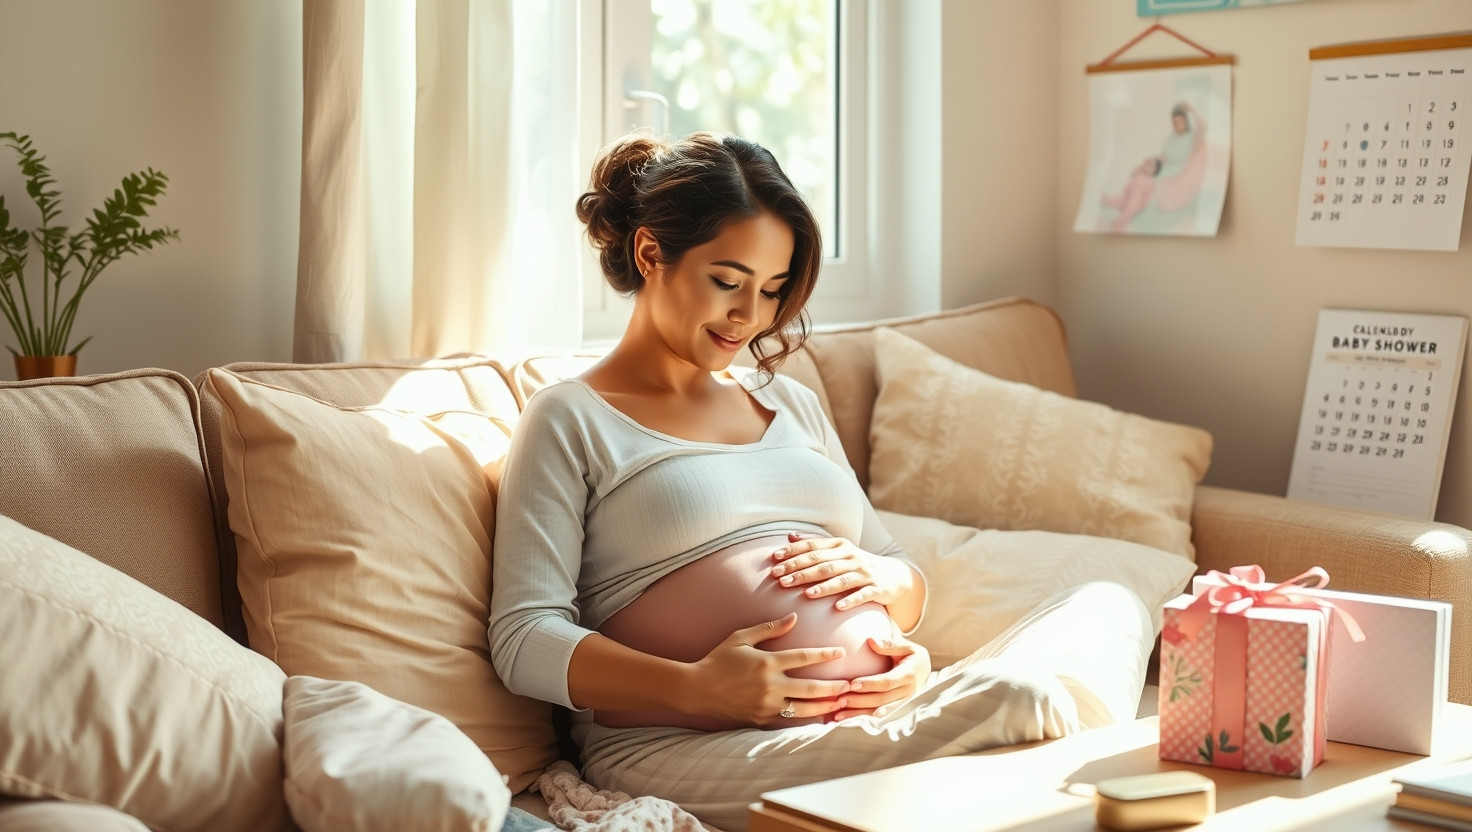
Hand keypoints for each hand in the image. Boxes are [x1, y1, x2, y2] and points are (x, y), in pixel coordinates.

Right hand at [687, 613, 852, 727]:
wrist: (697, 690)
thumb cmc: (718, 659)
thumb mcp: (740, 638)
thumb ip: (768, 628)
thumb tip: (793, 618)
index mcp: (766, 663)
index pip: (803, 658)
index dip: (824, 655)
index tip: (841, 652)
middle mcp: (769, 686)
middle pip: (810, 688)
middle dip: (833, 687)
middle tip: (850, 685)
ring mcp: (766, 705)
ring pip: (804, 709)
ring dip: (825, 706)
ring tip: (841, 704)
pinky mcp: (761, 720)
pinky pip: (788, 720)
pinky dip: (806, 719)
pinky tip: (819, 717)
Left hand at [769, 533, 915, 610]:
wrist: (893, 575)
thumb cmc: (858, 564)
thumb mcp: (839, 550)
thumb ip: (815, 543)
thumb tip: (789, 536)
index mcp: (840, 545)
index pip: (813, 547)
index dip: (793, 552)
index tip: (774, 559)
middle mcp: (851, 556)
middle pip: (822, 563)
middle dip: (800, 571)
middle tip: (780, 580)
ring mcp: (864, 573)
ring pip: (840, 579)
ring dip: (823, 587)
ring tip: (806, 594)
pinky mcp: (876, 589)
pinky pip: (862, 595)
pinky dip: (850, 600)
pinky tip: (837, 608)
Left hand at [829, 635, 930, 721]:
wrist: (925, 671)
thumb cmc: (912, 655)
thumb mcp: (907, 646)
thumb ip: (890, 644)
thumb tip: (871, 641)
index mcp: (909, 675)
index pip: (887, 682)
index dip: (870, 684)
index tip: (853, 683)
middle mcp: (907, 693)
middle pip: (880, 700)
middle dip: (859, 701)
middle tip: (840, 700)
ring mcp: (902, 703)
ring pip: (878, 711)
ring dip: (858, 713)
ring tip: (838, 714)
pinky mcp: (896, 709)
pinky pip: (877, 715)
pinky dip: (861, 717)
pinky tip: (845, 718)